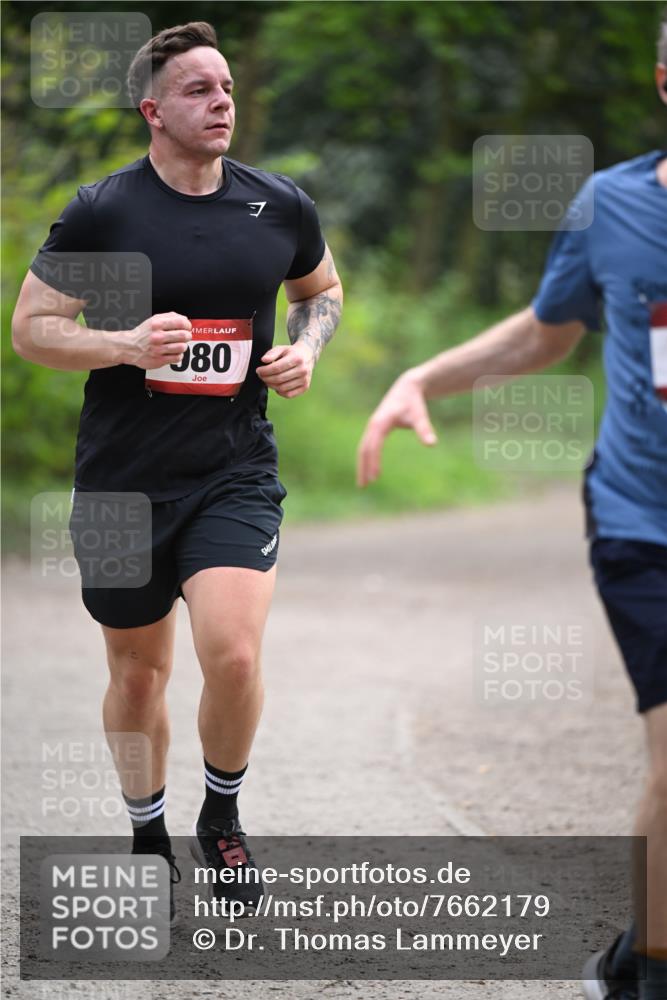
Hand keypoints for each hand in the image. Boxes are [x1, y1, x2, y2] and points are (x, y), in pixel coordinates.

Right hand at [122, 312, 191, 368]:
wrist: (129, 347)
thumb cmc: (143, 334)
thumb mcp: (153, 320)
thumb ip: (169, 317)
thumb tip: (184, 318)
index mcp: (157, 324)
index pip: (181, 323)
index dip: (187, 325)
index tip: (187, 327)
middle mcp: (157, 336)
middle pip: (184, 336)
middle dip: (187, 336)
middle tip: (185, 336)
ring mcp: (158, 349)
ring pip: (182, 347)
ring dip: (183, 346)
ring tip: (178, 345)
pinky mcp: (159, 360)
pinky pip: (177, 358)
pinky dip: (178, 355)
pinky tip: (173, 352)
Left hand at [256, 342, 313, 397]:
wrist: (307, 356)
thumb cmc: (291, 353)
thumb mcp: (282, 348)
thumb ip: (272, 353)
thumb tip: (264, 360)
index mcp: (297, 358)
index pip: (277, 368)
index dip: (265, 371)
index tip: (258, 370)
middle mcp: (303, 370)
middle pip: (279, 379)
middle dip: (266, 378)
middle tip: (261, 376)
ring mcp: (305, 380)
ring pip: (282, 388)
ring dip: (271, 386)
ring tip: (267, 380)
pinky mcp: (305, 388)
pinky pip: (288, 395)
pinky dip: (279, 392)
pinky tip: (276, 385)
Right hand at [357, 372, 436, 486]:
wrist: (407, 387)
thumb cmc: (414, 403)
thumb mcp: (420, 415)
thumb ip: (424, 429)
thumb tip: (432, 444)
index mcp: (380, 423)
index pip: (374, 446)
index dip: (373, 462)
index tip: (375, 477)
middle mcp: (373, 425)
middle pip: (363, 449)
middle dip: (363, 467)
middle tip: (364, 485)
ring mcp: (372, 427)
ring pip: (363, 448)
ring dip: (362, 465)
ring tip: (363, 483)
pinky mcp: (375, 429)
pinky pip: (367, 446)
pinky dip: (366, 458)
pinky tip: (369, 469)